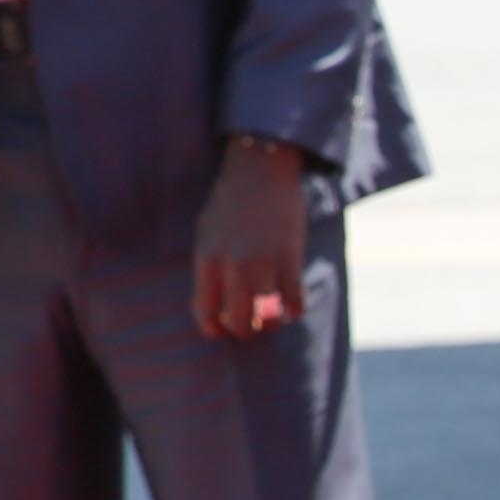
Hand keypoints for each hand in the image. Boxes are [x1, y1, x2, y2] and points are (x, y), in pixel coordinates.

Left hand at [193, 138, 310, 338]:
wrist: (260, 168)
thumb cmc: (231, 200)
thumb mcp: (207, 232)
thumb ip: (209, 266)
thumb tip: (216, 302)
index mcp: (207, 259)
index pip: (205, 311)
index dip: (214, 328)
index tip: (221, 330)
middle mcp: (233, 265)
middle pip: (239, 321)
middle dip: (245, 329)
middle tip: (250, 324)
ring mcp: (264, 262)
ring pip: (267, 316)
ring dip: (271, 323)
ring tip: (273, 318)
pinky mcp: (290, 256)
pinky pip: (294, 300)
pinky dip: (294, 309)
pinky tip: (293, 307)